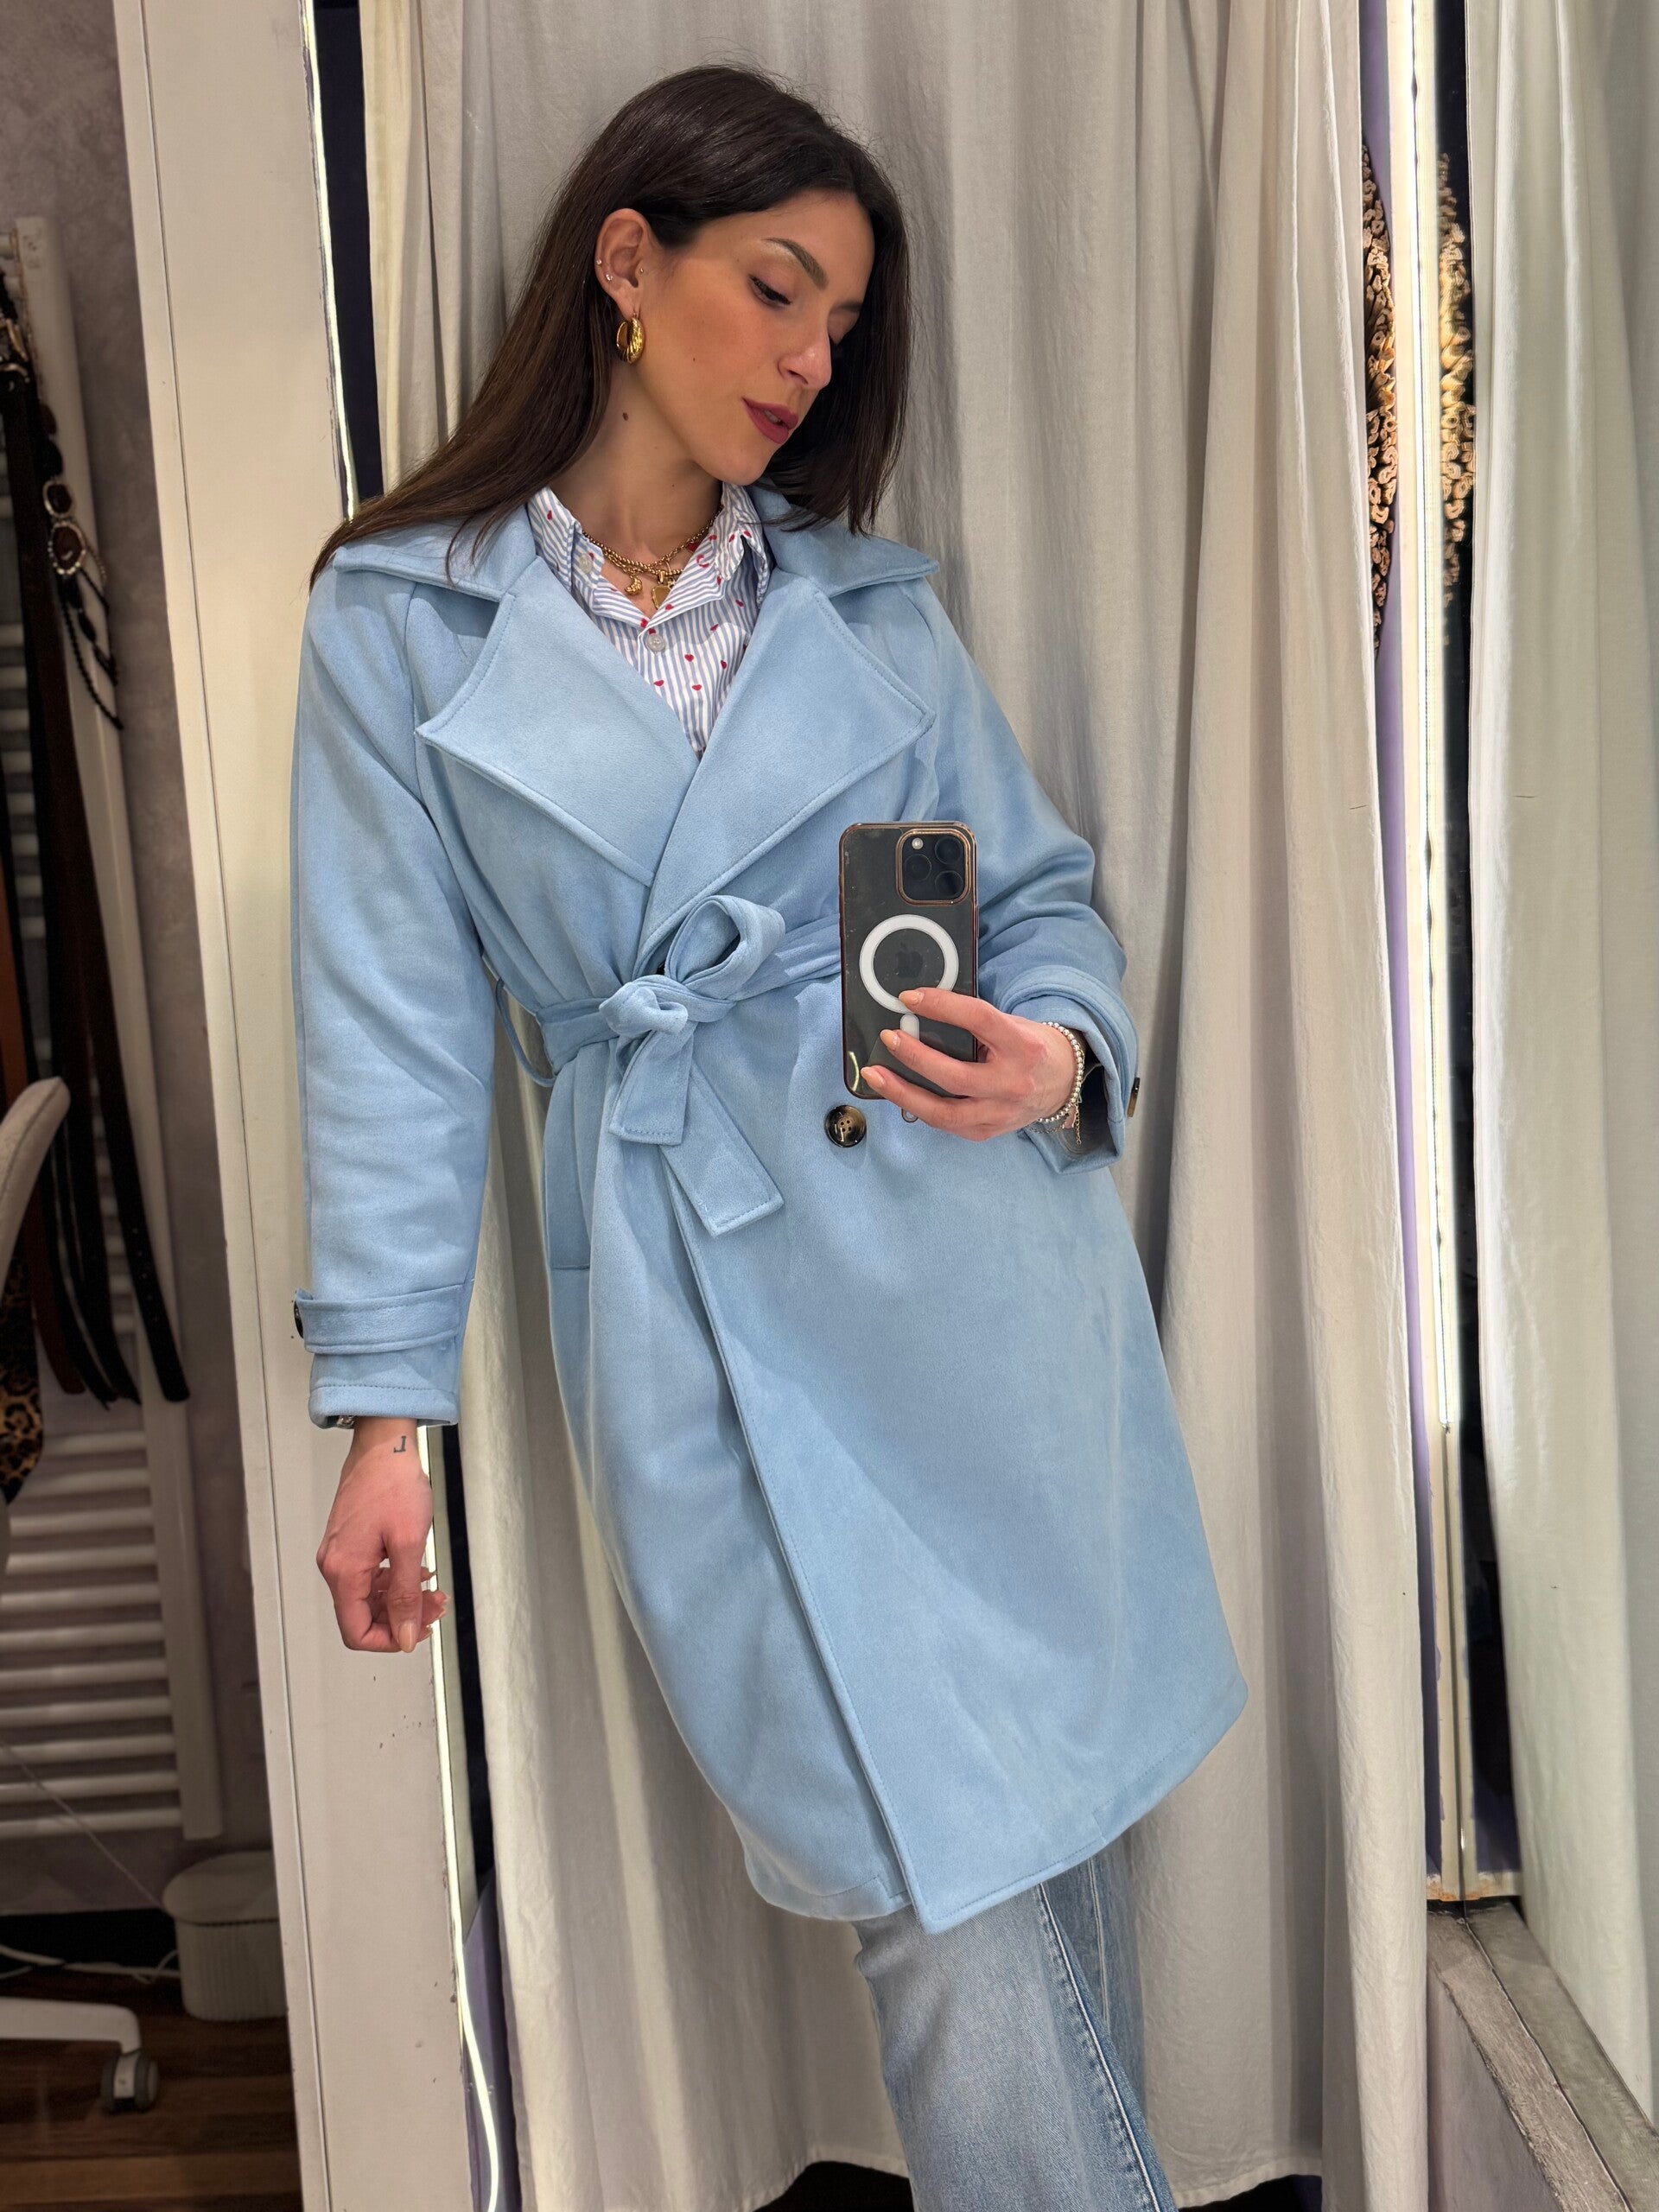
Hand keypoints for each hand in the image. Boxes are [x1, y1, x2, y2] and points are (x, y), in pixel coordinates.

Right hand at [315, 1418, 448, 1653]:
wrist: (386, 1445)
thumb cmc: (393, 1483)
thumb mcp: (409, 1544)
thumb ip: (406, 1595)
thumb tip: (406, 1634)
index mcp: (343, 1570)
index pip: (356, 1631)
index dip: (389, 1640)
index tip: (417, 1633)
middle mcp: (335, 1565)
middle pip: (362, 1616)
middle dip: (401, 1618)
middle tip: (434, 1607)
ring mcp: (340, 1552)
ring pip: (368, 1597)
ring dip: (400, 1599)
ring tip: (431, 1590)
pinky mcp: (350, 1542)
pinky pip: (368, 1576)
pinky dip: (393, 1581)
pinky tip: (415, 1572)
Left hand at [861, 988, 1078, 1138]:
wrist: (1062, 1082)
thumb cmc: (1029, 1047)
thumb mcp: (1011, 1024)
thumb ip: (974, 1023)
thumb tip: (921, 1011)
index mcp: (1022, 1046)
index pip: (978, 1020)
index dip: (942, 1006)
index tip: (909, 998)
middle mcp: (1012, 1083)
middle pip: (955, 1075)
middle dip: (915, 1056)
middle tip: (888, 1037)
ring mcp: (1001, 1113)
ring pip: (944, 1112)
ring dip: (904, 1093)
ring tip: (876, 1076)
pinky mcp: (988, 1131)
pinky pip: (946, 1124)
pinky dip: (919, 1107)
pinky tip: (899, 1093)